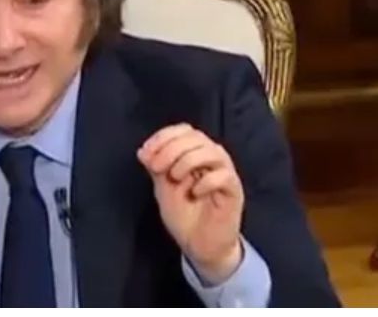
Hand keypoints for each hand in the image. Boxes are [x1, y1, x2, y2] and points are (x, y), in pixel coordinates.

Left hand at [136, 123, 244, 283]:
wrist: (200, 247)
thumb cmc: (185, 216)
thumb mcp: (163, 188)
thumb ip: (156, 168)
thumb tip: (143, 151)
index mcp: (194, 154)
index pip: (184, 130)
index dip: (163, 136)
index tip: (145, 153)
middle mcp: (212, 160)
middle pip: (196, 137)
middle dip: (171, 148)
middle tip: (156, 167)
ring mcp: (225, 174)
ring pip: (212, 151)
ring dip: (187, 161)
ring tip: (175, 178)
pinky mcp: (234, 192)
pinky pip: (224, 176)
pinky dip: (206, 181)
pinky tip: (195, 193)